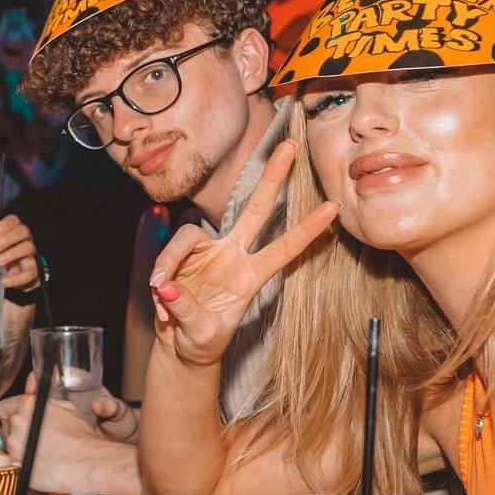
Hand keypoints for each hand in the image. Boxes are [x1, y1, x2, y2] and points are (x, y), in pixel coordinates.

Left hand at [0, 214, 40, 291]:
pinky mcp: (32, 273)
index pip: (13, 221)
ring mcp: (29, 256)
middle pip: (23, 231)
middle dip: (9, 238)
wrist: (0, 286)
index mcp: (10, 233)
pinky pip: (30, 273)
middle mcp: (23, 241)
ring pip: (29, 248)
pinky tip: (4, 281)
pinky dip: (16, 278)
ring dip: (12, 254)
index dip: (5, 225)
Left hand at [0, 376, 136, 493]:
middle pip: (4, 424)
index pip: (4, 406)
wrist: (86, 463)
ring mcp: (15, 443)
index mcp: (27, 404)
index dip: (11, 413)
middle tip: (28, 435)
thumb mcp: (66, 408)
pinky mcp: (16, 462)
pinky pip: (12, 460)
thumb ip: (47, 401)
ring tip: (35, 449)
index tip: (17, 419)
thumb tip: (39, 396)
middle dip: (13, 429)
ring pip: (6, 443)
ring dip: (16, 445)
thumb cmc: (81, 437)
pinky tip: (35, 460)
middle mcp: (17, 421)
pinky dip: (20, 460)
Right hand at [150, 142, 337, 365]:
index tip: (334, 207)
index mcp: (250, 277)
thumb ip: (186, 310)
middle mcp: (232, 256)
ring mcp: (206, 253)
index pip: (284, 248)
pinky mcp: (181, 256)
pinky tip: (161, 301)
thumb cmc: (201, 341)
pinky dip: (160, 278)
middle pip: (255, 209)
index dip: (307, 228)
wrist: (181, 347)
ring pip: (189, 235)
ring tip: (162, 296)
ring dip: (170, 264)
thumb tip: (168, 286)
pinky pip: (167, 255)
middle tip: (291, 147)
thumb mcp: (200, 334)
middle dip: (272, 177)